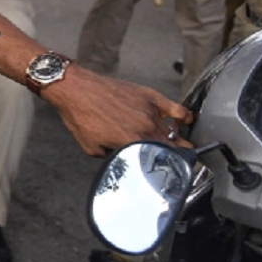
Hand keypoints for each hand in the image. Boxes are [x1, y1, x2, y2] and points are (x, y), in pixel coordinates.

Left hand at [43, 66, 192, 156]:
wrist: (75, 88)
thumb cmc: (80, 117)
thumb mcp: (93, 148)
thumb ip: (114, 156)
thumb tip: (125, 159)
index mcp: (134, 142)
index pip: (162, 161)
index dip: (168, 168)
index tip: (169, 172)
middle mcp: (147, 127)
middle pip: (175, 148)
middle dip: (176, 156)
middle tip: (174, 160)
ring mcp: (150, 110)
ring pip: (175, 131)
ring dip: (176, 139)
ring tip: (179, 145)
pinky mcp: (150, 96)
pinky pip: (177, 108)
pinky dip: (184, 117)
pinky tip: (186, 122)